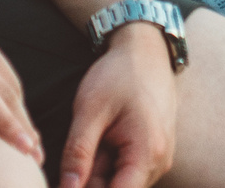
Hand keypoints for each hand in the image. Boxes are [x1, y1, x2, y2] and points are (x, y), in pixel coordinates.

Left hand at [57, 27, 179, 187]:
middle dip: (87, 183)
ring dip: (94, 175)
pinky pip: (123, 172)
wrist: (146, 50)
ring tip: (85, 144)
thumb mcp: (90, 111)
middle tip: (72, 156)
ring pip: (118, 183)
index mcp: (147, 153)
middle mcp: (158, 162)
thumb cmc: (119, 75)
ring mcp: (157, 158)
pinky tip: (94, 145)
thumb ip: (77, 154)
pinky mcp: (151, 154)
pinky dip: (103, 166)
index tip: (65, 183)